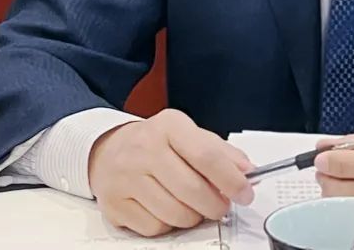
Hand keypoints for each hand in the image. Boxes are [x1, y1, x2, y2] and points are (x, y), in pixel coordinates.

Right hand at [88, 109, 254, 236]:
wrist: (107, 149)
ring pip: (175, 213)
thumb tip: (247, 171)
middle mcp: (144, 149)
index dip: (231, 179)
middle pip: (192, 189)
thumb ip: (219, 151)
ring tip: (194, 206)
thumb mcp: (188, 135)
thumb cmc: (155, 143)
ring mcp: (126, 178)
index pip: (206, 155)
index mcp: (169, 126)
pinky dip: (168, 224)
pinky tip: (167, 208)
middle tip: (221, 206)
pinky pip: (155, 227)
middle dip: (215, 205)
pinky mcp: (114, 204)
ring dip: (194, 217)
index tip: (245, 193)